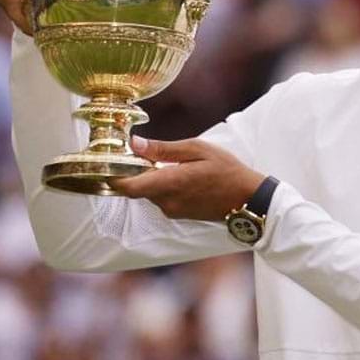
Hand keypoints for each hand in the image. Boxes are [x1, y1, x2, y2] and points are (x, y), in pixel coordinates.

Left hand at [111, 137, 264, 220]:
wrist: (248, 199)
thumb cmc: (226, 170)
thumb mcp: (197, 149)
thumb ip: (164, 149)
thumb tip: (135, 144)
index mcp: (169, 183)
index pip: (128, 187)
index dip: (114, 176)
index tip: (111, 163)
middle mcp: (167, 201)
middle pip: (137, 188)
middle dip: (137, 172)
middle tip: (145, 152)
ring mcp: (173, 210)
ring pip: (150, 193)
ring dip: (153, 179)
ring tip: (170, 161)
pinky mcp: (179, 214)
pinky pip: (163, 199)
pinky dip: (164, 186)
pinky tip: (180, 174)